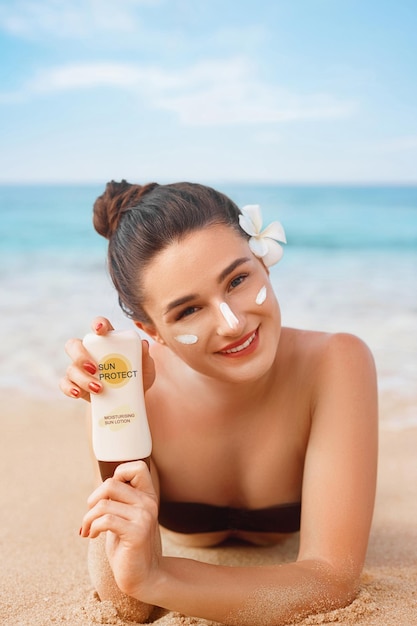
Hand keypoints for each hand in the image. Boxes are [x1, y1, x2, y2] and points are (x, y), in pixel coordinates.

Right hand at [59, 317, 155, 399]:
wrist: (130, 401)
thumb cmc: (137, 378)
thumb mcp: (146, 368)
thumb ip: (145, 357)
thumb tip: (144, 344)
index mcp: (107, 341)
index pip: (99, 326)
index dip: (98, 324)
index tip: (99, 330)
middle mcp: (89, 351)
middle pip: (74, 345)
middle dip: (80, 354)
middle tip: (94, 368)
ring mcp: (80, 368)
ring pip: (71, 367)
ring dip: (82, 378)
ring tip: (98, 388)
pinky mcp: (75, 384)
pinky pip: (65, 384)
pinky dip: (69, 388)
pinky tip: (78, 394)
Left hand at [80, 461, 160, 598]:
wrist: (143, 577)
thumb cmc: (128, 546)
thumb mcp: (125, 517)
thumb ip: (119, 500)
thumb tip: (101, 484)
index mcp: (148, 496)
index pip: (137, 467)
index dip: (118, 473)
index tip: (108, 495)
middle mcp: (149, 503)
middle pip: (111, 483)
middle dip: (93, 499)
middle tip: (90, 515)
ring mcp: (144, 517)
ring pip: (103, 504)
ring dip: (87, 518)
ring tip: (86, 529)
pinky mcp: (136, 533)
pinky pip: (105, 520)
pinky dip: (92, 527)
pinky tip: (91, 535)